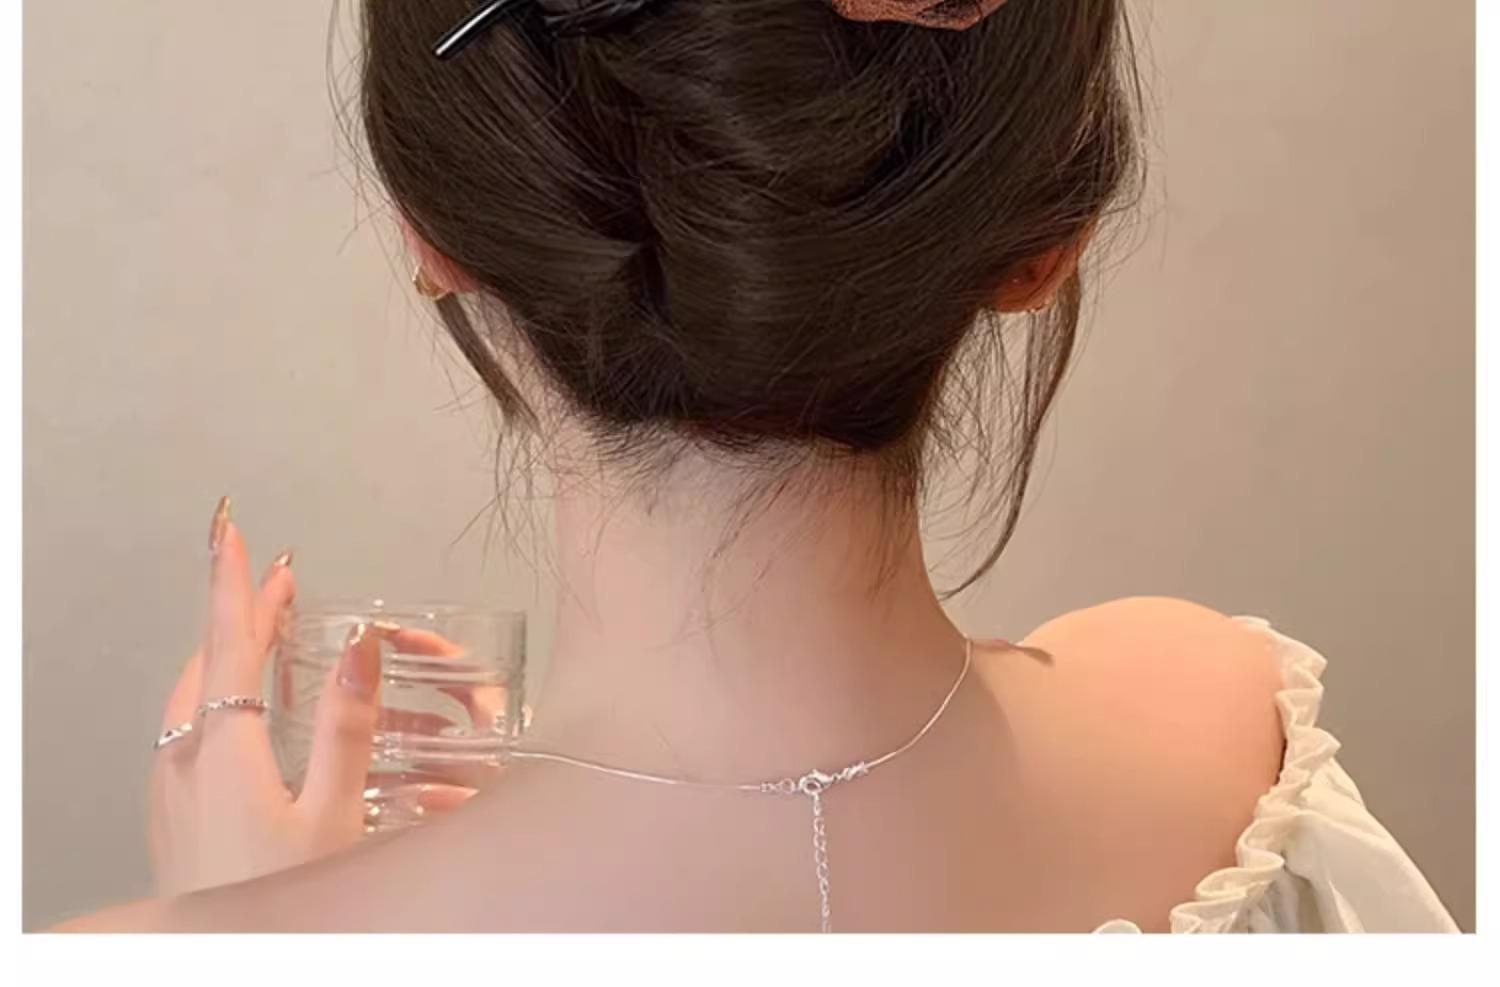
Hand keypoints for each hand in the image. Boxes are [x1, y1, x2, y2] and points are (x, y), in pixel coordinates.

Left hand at [148, 497, 383, 895]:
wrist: (223, 959)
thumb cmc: (282, 899)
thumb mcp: (332, 816)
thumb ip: (346, 727)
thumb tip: (359, 647)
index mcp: (222, 749)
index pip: (228, 643)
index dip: (236, 585)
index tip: (233, 533)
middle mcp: (182, 759)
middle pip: (209, 663)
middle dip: (243, 616)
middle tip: (279, 585)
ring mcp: (167, 789)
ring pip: (194, 698)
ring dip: (229, 657)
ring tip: (267, 637)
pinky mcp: (168, 816)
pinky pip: (188, 733)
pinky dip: (218, 699)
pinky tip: (244, 717)